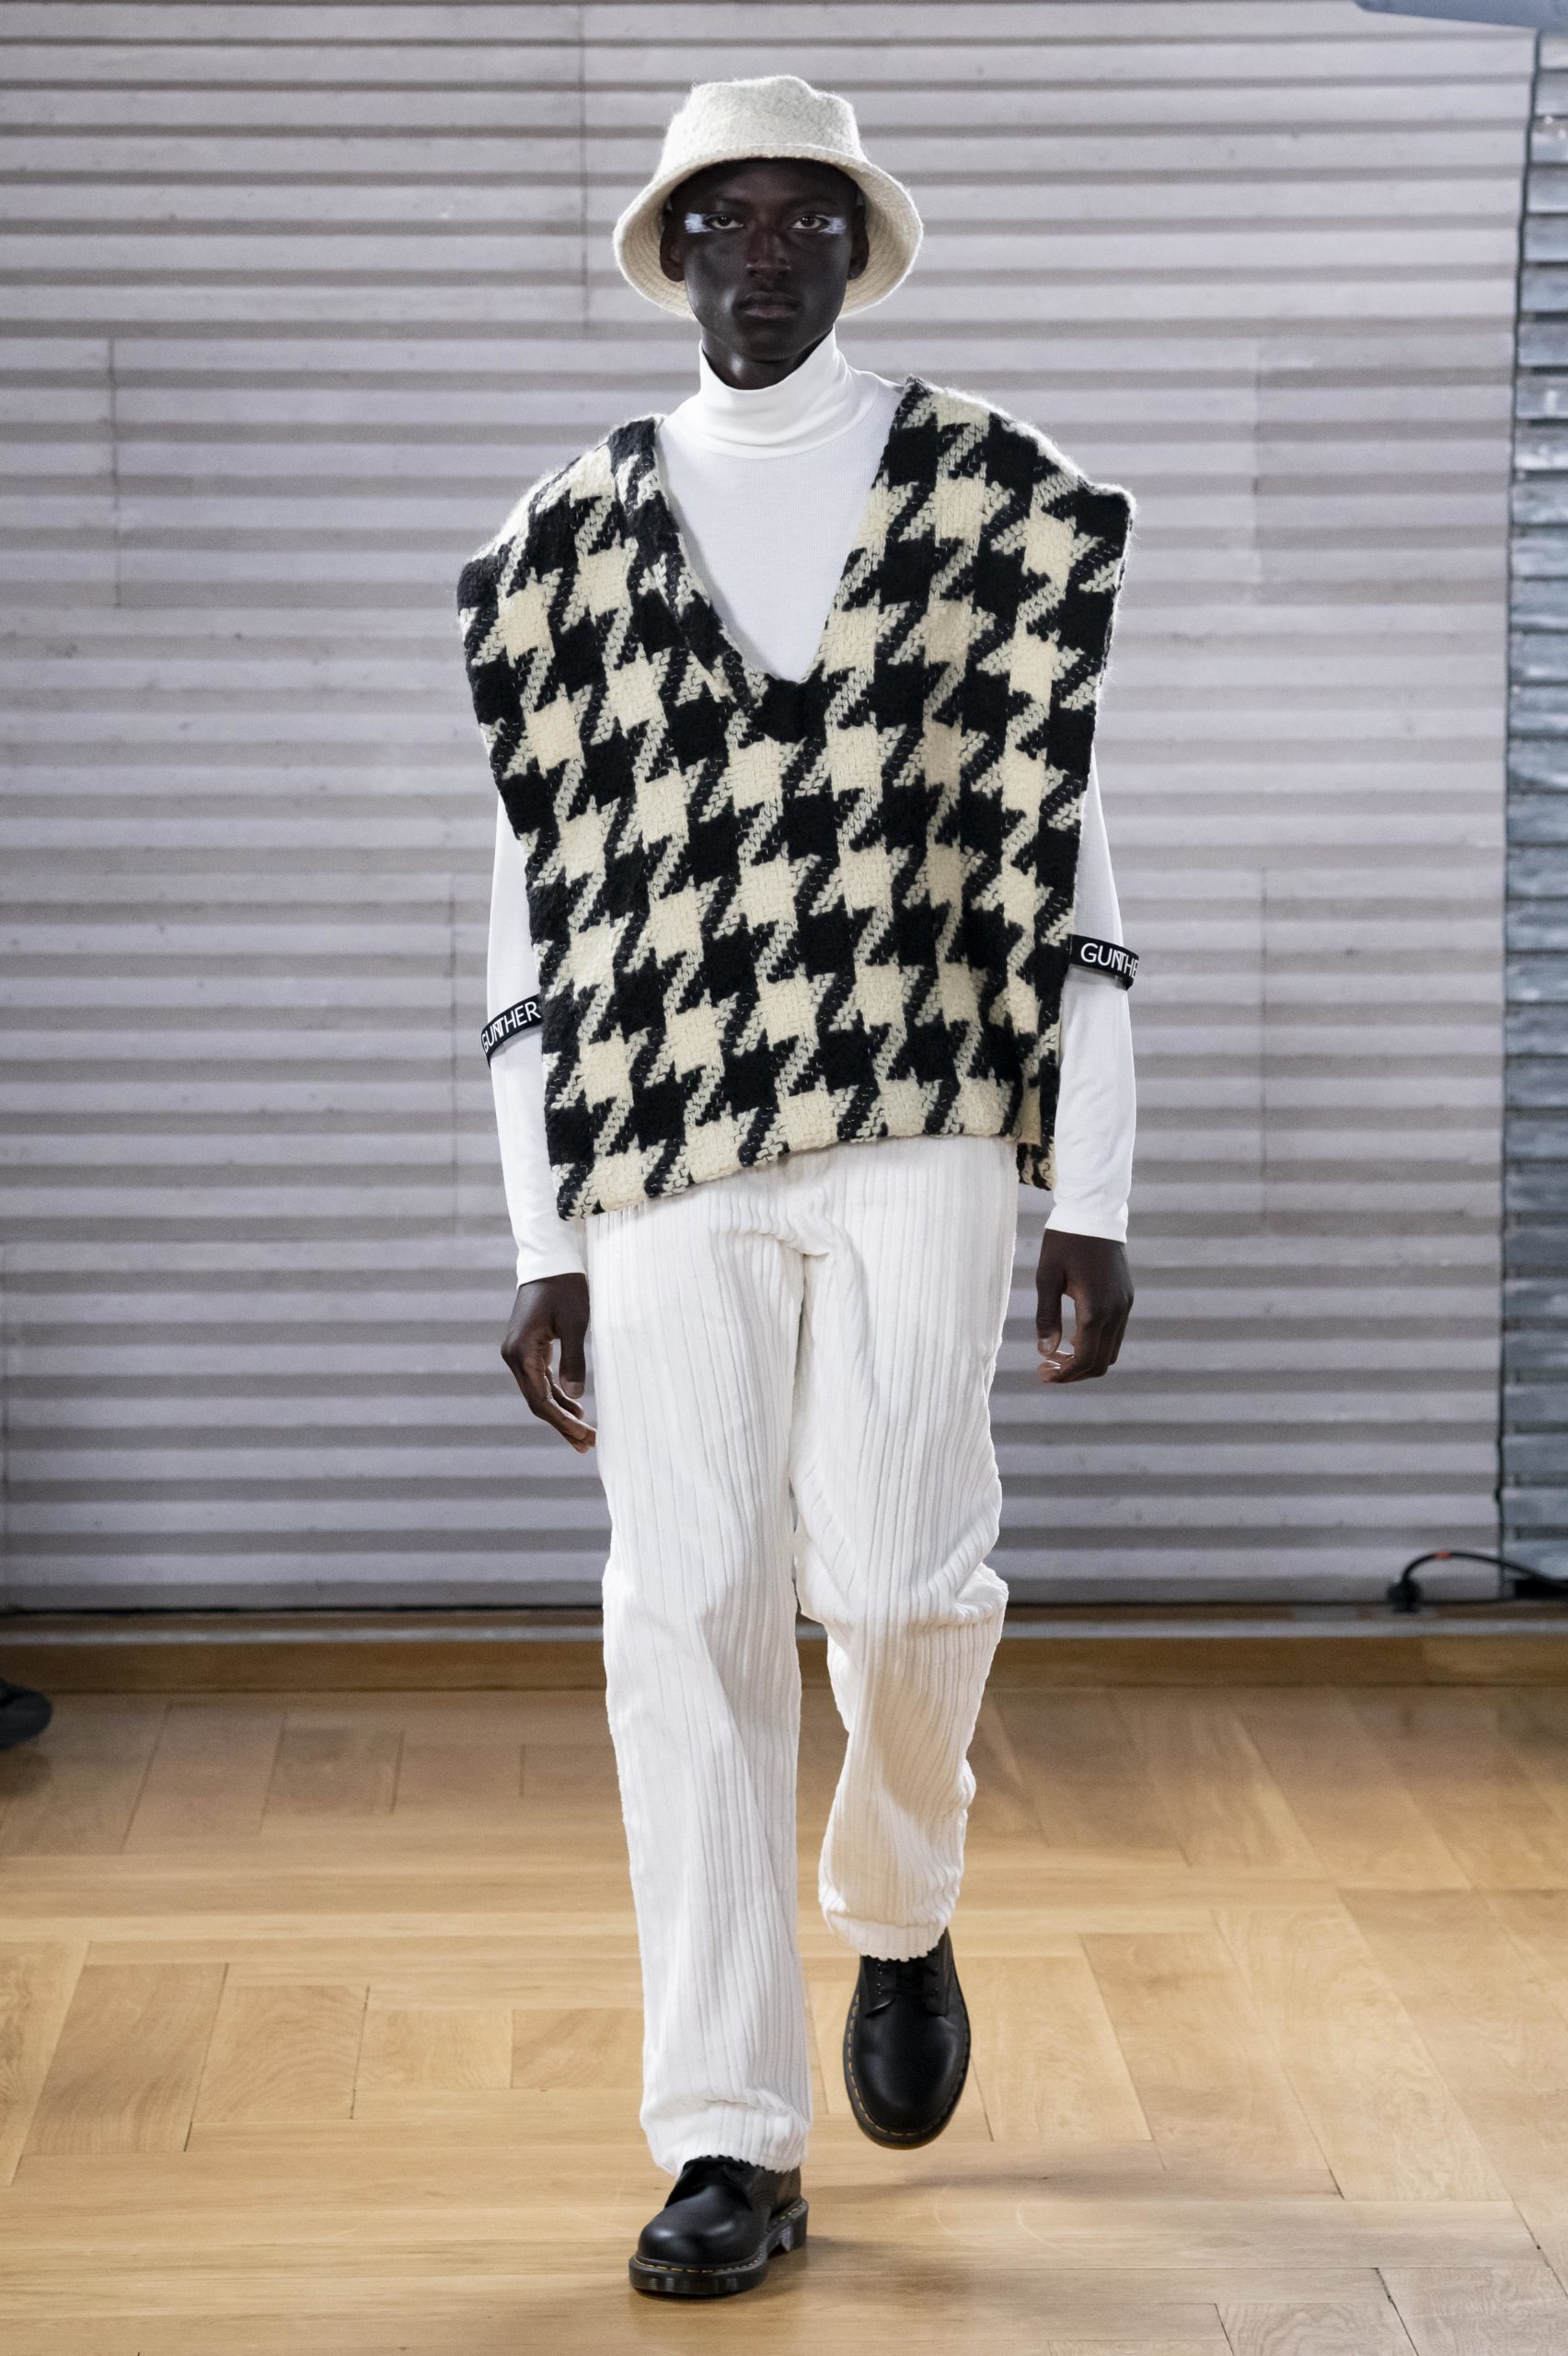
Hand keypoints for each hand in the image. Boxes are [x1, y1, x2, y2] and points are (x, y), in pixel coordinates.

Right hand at [501, 1275, 595, 1450]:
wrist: (551, 1261)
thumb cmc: (565, 1288)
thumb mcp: (576, 1324)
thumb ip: (574, 1361)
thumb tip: (575, 1398)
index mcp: (520, 1352)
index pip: (539, 1400)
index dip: (561, 1422)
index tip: (583, 1437)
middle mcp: (514, 1355)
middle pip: (537, 1401)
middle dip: (561, 1424)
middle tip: (586, 1445)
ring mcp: (519, 1352)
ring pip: (539, 1392)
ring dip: (561, 1412)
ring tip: (584, 1434)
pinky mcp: (528, 1348)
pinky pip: (541, 1378)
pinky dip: (557, 1394)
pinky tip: (575, 1408)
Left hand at [1036, 1231, 1132, 1384]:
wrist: (1095, 1212)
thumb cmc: (1065, 1242)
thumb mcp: (1047, 1277)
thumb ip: (1046, 1317)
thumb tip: (1045, 1352)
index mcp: (1096, 1308)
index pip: (1084, 1359)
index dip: (1064, 1374)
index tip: (1042, 1374)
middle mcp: (1117, 1311)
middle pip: (1101, 1362)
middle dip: (1074, 1373)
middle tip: (1046, 1370)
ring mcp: (1125, 1305)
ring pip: (1111, 1351)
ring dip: (1086, 1360)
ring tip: (1056, 1356)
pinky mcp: (1126, 1297)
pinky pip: (1115, 1334)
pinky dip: (1096, 1344)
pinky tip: (1073, 1338)